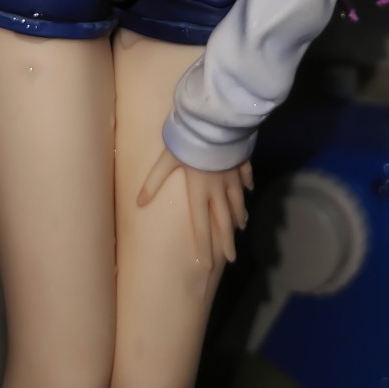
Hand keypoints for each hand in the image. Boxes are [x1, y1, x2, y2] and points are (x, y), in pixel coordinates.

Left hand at [138, 146, 252, 269]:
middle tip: (232, 258)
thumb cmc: (189, 141)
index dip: (204, 246)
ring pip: (238, 201)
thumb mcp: (167, 160)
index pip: (202, 226)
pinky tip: (249, 191)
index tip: (208, 266)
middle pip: (224, 220)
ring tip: (241, 228)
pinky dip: (247, 187)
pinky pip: (245, 178)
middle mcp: (218, 189)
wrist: (216, 121)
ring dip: (239, 216)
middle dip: (227, 242)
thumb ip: (153, 181)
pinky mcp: (241, 162)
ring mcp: (232, 176)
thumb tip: (138, 203)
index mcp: (200, 192)